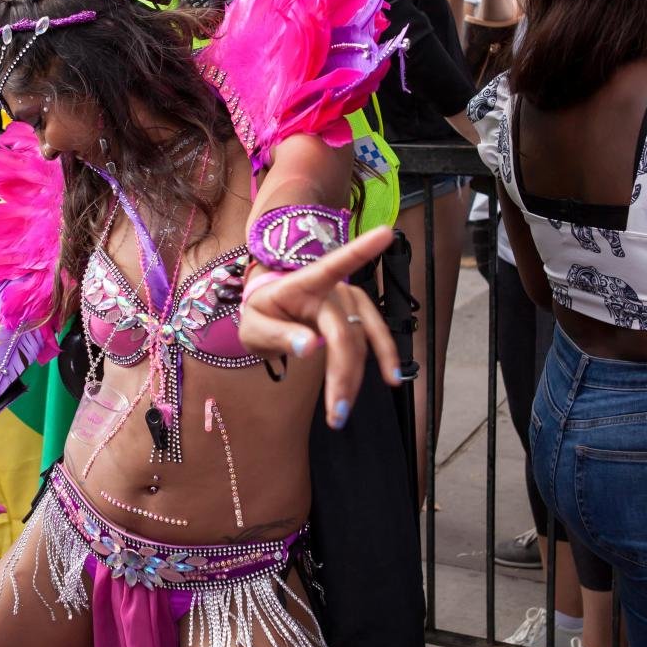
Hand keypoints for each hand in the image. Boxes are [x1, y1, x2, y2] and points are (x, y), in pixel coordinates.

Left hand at [238, 225, 400, 429]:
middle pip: (344, 333)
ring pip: (361, 341)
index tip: (385, 233)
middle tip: (336, 413)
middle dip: (343, 374)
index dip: (360, 249)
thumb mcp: (255, 327)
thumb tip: (308, 348)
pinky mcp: (357, 314)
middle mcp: (332, 289)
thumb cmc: (261, 315)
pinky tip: (391, 377)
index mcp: (303, 283)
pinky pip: (373, 338)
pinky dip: (383, 359)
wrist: (269, 313)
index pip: (333, 264)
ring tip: (341, 412)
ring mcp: (349, 300)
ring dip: (356, 377)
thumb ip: (279, 336)